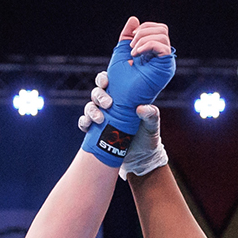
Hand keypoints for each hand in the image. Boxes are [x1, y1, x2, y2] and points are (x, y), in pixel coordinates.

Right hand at [79, 17, 174, 165]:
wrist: (141, 159)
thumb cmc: (148, 137)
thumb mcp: (152, 126)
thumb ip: (151, 115)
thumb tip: (141, 108)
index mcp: (122, 98)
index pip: (110, 82)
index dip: (104, 78)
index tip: (106, 82)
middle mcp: (110, 105)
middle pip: (97, 93)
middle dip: (99, 95)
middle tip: (108, 103)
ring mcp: (102, 118)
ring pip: (89, 107)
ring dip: (91, 110)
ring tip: (100, 119)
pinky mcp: (96, 131)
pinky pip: (84, 123)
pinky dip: (84, 122)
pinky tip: (88, 125)